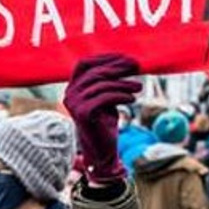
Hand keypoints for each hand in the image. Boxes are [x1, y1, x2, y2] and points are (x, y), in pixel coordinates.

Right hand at [62, 53, 140, 184]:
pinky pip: (104, 97)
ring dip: (124, 83)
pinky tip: (132, 99)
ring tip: (139, 86)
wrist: (101, 150)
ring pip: (102, 84)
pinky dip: (121, 95)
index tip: (126, 58)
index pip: (85, 64)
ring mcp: (74, 103)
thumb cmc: (105, 122)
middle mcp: (69, 93)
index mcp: (73, 87)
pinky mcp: (82, 113)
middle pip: (96, 72)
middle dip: (118, 68)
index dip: (105, 58)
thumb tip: (128, 61)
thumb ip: (109, 81)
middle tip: (137, 67)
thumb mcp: (107, 97)